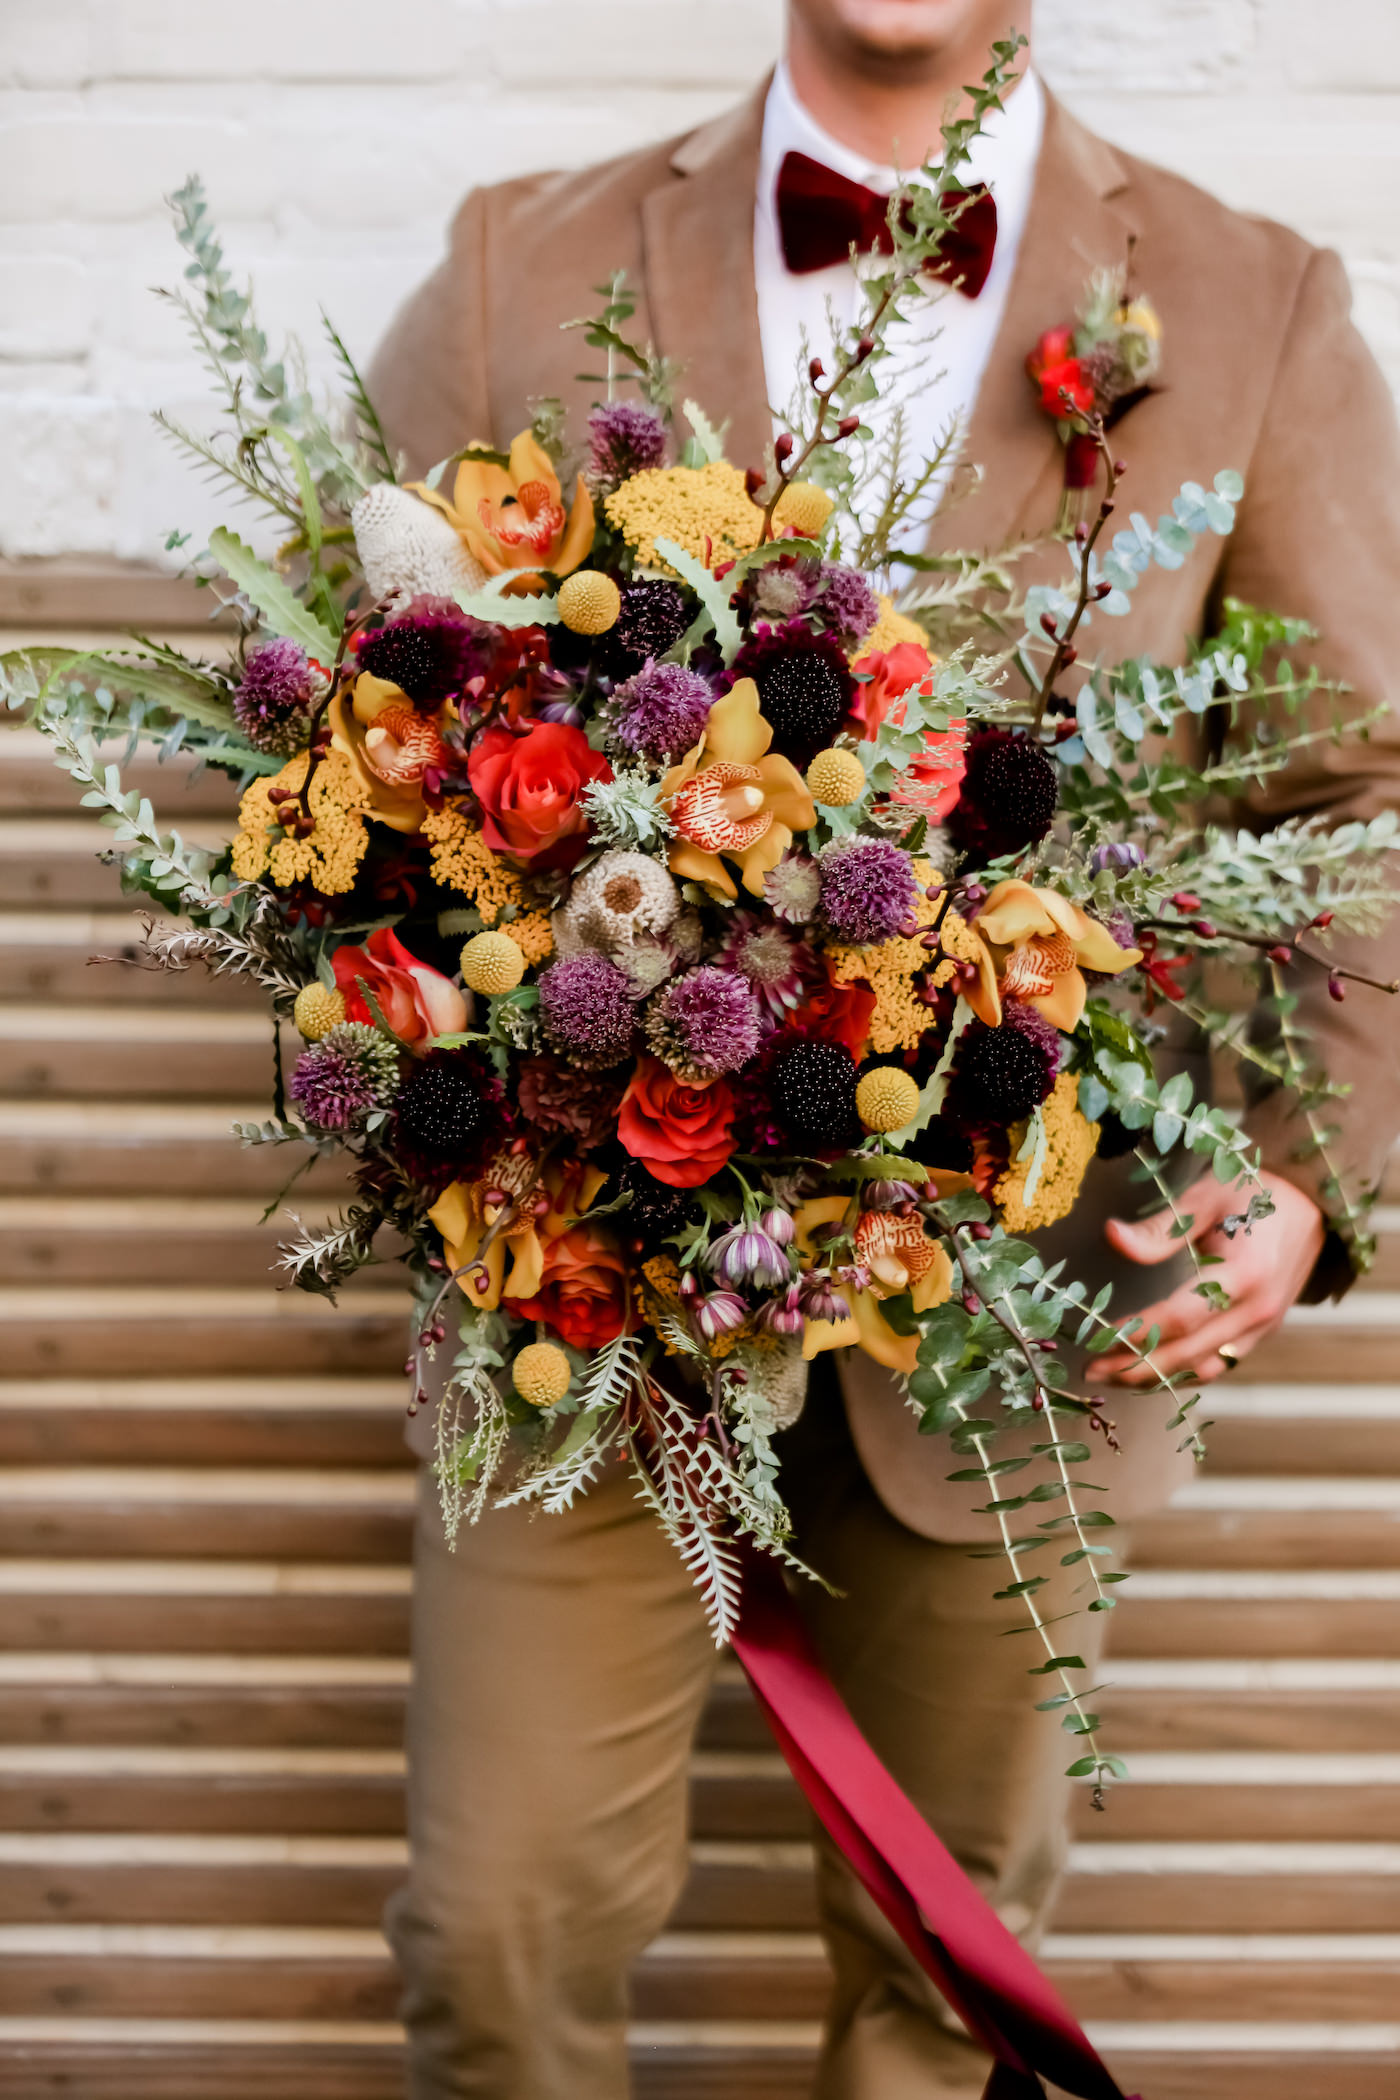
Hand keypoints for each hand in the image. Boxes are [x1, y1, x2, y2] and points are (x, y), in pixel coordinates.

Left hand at [1095, 1170, 1325, 1386]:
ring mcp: (1264, 1326)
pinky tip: (1151, 1370)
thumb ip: (1160, 1228)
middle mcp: (1258, 1310)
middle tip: (1091, 1369)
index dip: (1137, 1331)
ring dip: (1156, 1378)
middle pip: (1190, 1354)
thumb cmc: (1253, 1192)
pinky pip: (1221, 1364)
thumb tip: (1111, 1236)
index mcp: (1244, 1274)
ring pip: (1205, 1369)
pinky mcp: (1264, 1332)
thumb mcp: (1205, 1198)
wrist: (1312, 1202)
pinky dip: (1183, 1372)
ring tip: (1112, 1376)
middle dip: (1136, 1366)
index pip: (1182, 1317)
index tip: (1097, 1336)